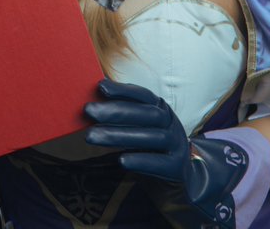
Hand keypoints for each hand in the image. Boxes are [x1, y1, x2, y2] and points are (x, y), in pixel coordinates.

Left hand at [85, 80, 248, 228]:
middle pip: (147, 114)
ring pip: (151, 137)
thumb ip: (123, 116)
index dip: (123, 90)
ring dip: (119, 135)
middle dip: (116, 111)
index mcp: (161, 110)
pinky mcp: (177, 168)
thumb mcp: (142, 128)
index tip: (100, 87)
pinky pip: (159, 162)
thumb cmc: (151, 149)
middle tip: (88, 111)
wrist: (180, 181)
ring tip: (91, 136)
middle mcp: (171, 124)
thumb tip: (91, 103)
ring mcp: (177, 146)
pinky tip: (120, 160)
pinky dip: (140, 160)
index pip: (143, 95)